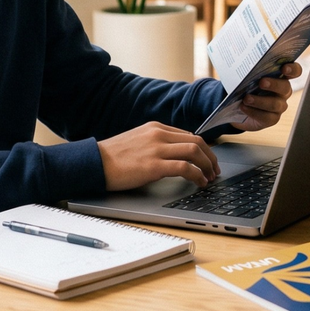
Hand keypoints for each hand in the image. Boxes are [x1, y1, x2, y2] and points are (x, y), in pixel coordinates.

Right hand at [98, 122, 219, 190]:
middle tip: (215, 170)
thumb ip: (156, 143)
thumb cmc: (113, 157)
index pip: (189, 135)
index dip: (203, 149)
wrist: (94, 162)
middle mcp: (159, 134)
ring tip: (210, 177)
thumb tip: (176, 154)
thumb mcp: (138, 141)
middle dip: (211, 157)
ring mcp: (157, 148)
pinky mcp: (154, 165)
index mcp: (156, 128)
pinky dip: (197, 175)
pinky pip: (185, 167)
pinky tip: (200, 182)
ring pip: (195, 151)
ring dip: (208, 165)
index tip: (208, 160)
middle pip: (197, 141)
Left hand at [229, 62, 301, 131]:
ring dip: (260, 101)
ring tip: (247, 98)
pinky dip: (254, 112)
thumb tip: (244, 62)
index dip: (293, 69)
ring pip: (275, 104)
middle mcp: (283, 91)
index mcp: (280, 76)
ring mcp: (279, 106)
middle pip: (285, 87)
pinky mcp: (272, 119)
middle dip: (274, 84)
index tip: (284, 68)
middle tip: (261, 82)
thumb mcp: (245, 74)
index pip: (294, 71)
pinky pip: (267, 117)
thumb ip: (249, 67)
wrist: (235, 107)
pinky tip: (243, 107)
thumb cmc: (243, 85)